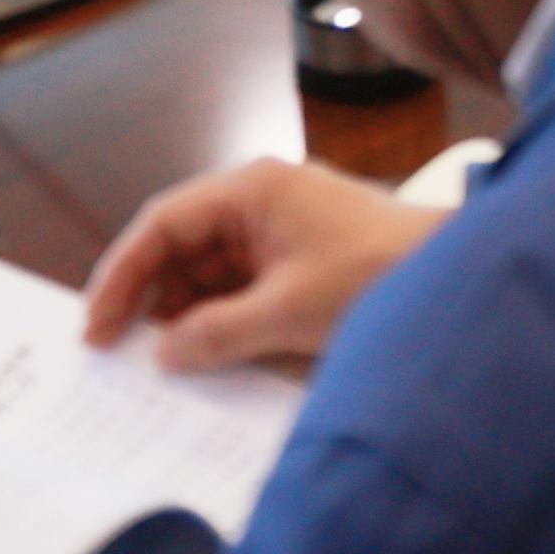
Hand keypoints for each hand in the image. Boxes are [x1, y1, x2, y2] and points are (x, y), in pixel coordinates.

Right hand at [87, 155, 441, 371]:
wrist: (458, 275)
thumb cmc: (378, 275)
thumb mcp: (289, 311)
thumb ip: (218, 332)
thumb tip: (165, 354)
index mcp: (253, 190)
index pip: (164, 224)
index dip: (122, 274)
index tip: (96, 325)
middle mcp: (261, 200)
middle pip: (181, 246)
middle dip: (149, 298)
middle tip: (116, 352)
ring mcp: (282, 230)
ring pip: (209, 270)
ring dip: (183, 313)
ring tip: (159, 364)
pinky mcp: (301, 260)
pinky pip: (241, 286)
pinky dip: (218, 318)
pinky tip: (204, 355)